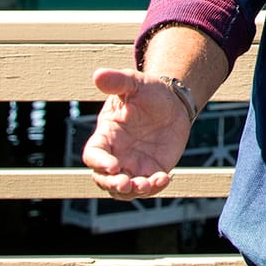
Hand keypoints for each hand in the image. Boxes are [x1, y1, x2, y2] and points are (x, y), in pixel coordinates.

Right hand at [82, 68, 194, 198]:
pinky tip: (165, 178)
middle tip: (126, 184)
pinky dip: (154, 187)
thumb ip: (117, 81)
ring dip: (133, 191)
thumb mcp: (134, 83)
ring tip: (147, 184)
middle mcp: (116, 154)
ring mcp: (133, 165)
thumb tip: (98, 74)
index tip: (112, 166)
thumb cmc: (148, 92)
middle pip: (104, 179)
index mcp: (106, 135)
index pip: (93, 155)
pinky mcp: (152, 170)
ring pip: (124, 189)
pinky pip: (148, 186)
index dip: (99, 163)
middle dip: (113, 184)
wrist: (173, 101)